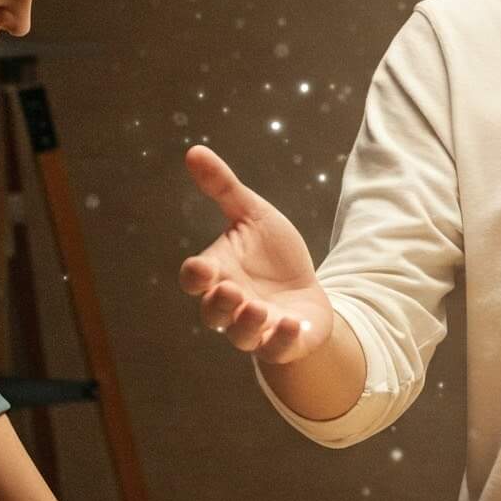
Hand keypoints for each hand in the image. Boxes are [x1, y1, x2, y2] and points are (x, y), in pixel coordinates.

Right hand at [178, 144, 334, 365]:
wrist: (305, 292)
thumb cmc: (273, 254)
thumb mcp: (253, 215)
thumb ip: (224, 188)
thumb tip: (194, 150)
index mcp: (219, 273)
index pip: (196, 280)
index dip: (195, 277)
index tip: (200, 268)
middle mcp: (231, 305)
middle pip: (212, 313)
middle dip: (218, 304)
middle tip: (230, 290)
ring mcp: (256, 328)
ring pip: (241, 336)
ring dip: (245, 324)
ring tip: (258, 309)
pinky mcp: (283, 342)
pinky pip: (276, 349)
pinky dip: (282, 340)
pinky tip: (293, 324)